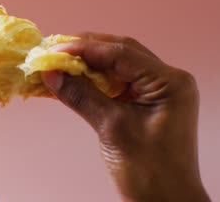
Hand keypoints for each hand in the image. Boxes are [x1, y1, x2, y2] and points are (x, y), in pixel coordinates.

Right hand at [41, 33, 209, 201]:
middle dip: (84, 51)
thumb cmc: (149, 172)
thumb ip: (81, 96)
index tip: (53, 50)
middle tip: (52, 52)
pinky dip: (90, 81)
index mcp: (168, 82)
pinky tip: (69, 81)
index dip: (84, 48)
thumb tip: (51, 73)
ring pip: (115, 66)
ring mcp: (155, 91)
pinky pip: (113, 83)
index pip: (121, 52)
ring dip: (85, 65)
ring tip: (56, 64)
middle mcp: (165, 80)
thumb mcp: (112, 129)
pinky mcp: (143, 103)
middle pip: (119, 53)